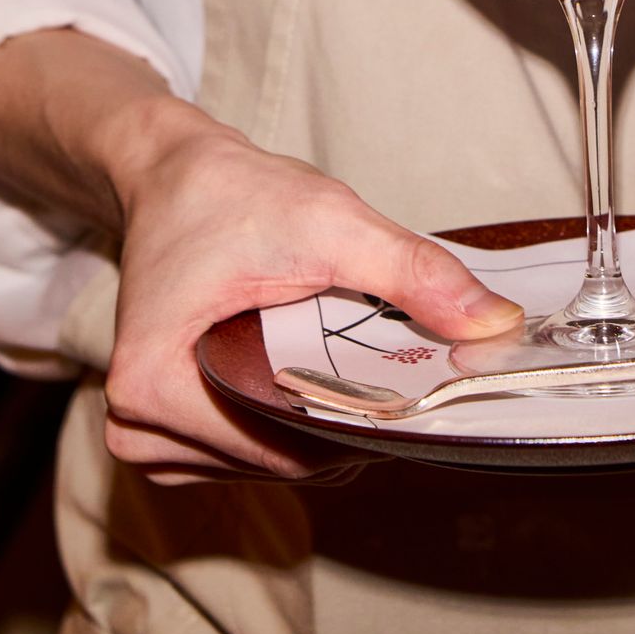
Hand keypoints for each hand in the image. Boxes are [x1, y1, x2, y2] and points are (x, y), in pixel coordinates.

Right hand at [99, 102, 520, 483]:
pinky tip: (311, 365)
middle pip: (279, 461)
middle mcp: (139, 429)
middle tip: (388, 358)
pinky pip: (251, 447)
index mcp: (153, 388)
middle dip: (341, 416)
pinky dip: (289, 414)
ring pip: (269, 461)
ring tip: (343, 351)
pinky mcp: (171, 429)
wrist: (175, 172)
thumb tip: (494, 325)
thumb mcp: (330, 220)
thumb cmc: (233, 193)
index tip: (415, 383)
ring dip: (315, 416)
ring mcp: (151, 436)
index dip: (360, 420)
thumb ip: (413, 274)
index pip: (286, 448)